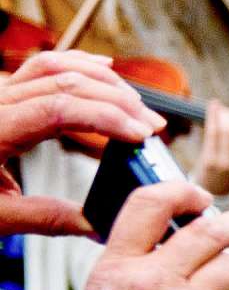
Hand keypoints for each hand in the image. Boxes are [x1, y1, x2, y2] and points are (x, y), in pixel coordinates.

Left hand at [0, 51, 167, 235]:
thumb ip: (47, 218)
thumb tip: (98, 226)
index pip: (60, 109)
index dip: (107, 118)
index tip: (141, 136)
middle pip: (68, 83)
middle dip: (119, 102)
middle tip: (151, 128)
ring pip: (59, 67)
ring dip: (105, 83)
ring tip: (138, 107)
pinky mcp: (3, 92)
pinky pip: (43, 63)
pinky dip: (79, 63)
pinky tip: (106, 68)